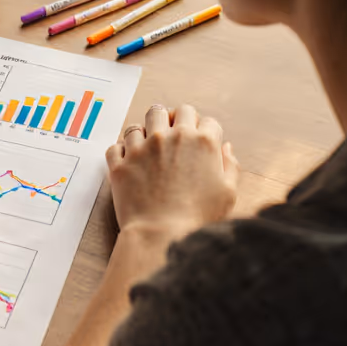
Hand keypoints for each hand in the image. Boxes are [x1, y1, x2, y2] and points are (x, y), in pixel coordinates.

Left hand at [107, 104, 238, 234]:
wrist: (161, 234)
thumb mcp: (228, 193)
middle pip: (173, 111)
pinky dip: (122, 150)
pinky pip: (116, 145)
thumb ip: (230, 165)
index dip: (206, 130)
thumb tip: (225, 148)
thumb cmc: (198, 218)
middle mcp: (170, 137)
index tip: (201, 140)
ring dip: (146, 131)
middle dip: (176, 119)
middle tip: (174, 135)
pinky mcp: (120, 162)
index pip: (207, 121)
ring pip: (141, 123)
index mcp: (201, 142)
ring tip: (149, 146)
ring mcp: (142, 148)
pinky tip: (129, 160)